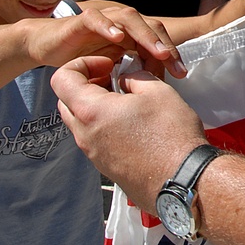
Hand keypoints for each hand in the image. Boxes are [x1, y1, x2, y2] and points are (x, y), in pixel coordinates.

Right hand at [28, 7, 185, 77]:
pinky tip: (117, 37)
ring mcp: (104, 19)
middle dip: (166, 47)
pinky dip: (107, 26)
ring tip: (158, 52)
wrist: (48, 46)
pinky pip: (96, 18)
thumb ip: (131, 75)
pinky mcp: (82, 20)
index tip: (181, 75)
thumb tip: (156, 90)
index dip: (172, 55)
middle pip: (152, 27)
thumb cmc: (83, 58)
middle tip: (176, 68)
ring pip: (130, 19)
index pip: (160, 40)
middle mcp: (123, 24)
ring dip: (146, 35)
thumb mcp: (111, 69)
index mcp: (133, 35)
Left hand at [52, 55, 205, 208]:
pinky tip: (134, 123)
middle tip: (114, 80)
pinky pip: (95, 140)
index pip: (61, 79)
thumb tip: (127, 78)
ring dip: (96, 106)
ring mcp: (94, 155)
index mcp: (91, 112)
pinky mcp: (106, 167)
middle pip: (66, 101)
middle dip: (86, 85)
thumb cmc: (171, 135)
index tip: (108, 65)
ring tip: (127, 101)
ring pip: (81, 122)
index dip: (82, 64)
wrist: (183, 180)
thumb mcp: (157, 91)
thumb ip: (135, 77)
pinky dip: (105, 125)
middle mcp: (85, 135)